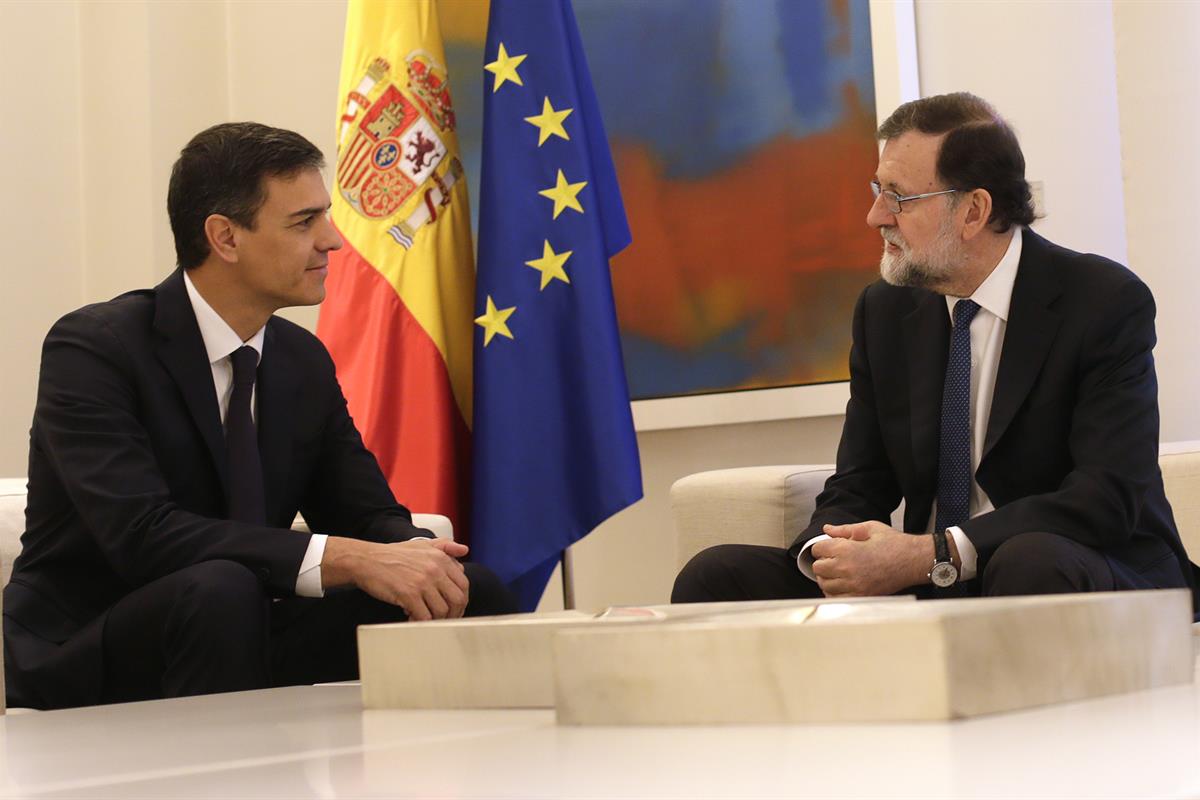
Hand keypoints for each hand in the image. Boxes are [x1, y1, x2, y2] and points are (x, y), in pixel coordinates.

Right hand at [321, 536, 469, 620]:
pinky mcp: (409, 595)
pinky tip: (411, 618)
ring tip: (424, 618)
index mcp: (441, 558)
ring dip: (435, 620)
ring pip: (442, 611)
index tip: (455, 608)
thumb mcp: (422, 544)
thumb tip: (464, 550)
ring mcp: (422, 583)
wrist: (366, 560)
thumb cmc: (393, 555)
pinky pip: (424, 617)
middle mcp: (435, 570)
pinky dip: (420, 622)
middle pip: (457, 600)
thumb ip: (445, 546)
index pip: (463, 584)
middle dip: (453, 614)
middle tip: (444, 620)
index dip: (461, 600)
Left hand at [810, 521, 931, 597]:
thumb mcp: (869, 528)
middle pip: (818, 568)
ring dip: (828, 578)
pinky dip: (835, 593)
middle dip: (823, 562)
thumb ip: (844, 529)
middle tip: (833, 559)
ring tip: (838, 572)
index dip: (822, 547)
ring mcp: (854, 586)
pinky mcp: (862, 597)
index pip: (817, 550)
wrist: (914, 561)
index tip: (829, 548)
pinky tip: (843, 585)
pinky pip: (837, 599)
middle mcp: (847, 569)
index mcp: (846, 550)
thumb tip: (827, 528)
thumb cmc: (894, 543)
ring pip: (825, 585)